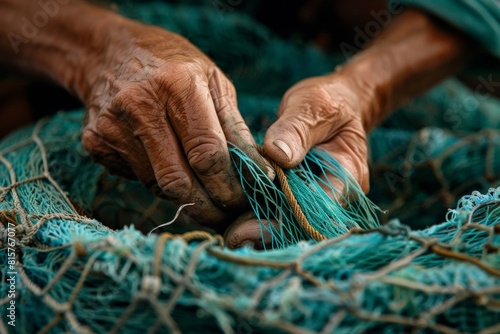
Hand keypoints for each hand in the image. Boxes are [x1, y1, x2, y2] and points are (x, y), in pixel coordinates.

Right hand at [79, 18, 271, 225]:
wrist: (109, 52)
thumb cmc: (174, 66)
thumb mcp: (213, 81)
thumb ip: (235, 127)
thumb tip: (258, 173)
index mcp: (178, 85)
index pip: (207, 153)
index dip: (229, 185)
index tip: (245, 198)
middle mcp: (140, 106)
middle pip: (178, 180)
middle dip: (208, 207)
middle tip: (226, 215)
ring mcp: (112, 126)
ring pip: (158, 186)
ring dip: (186, 197)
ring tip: (203, 192)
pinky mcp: (96, 143)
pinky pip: (138, 179)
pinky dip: (160, 183)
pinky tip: (168, 164)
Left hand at [223, 72, 373, 247]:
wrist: (335, 105)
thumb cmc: (326, 103)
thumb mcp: (312, 106)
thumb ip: (296, 129)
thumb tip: (277, 155)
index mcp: (347, 175)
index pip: (317, 209)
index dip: (283, 222)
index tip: (248, 227)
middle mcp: (337, 196)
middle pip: (303, 225)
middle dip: (267, 234)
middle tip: (232, 238)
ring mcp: (320, 199)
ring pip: (292, 225)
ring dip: (261, 231)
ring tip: (229, 236)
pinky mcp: (303, 196)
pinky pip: (284, 214)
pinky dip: (261, 219)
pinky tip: (235, 222)